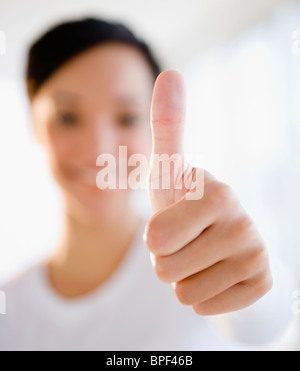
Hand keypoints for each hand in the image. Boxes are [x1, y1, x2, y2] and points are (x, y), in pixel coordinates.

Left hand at [144, 70, 272, 314]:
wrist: (220, 243)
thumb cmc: (186, 207)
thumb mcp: (170, 172)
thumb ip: (167, 127)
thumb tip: (170, 73)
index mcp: (214, 191)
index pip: (156, 239)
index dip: (155, 239)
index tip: (173, 224)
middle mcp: (241, 219)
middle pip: (166, 269)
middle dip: (167, 262)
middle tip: (186, 244)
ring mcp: (255, 253)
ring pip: (185, 293)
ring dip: (184, 280)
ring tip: (201, 258)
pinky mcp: (261, 282)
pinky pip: (205, 308)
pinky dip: (203, 297)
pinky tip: (217, 275)